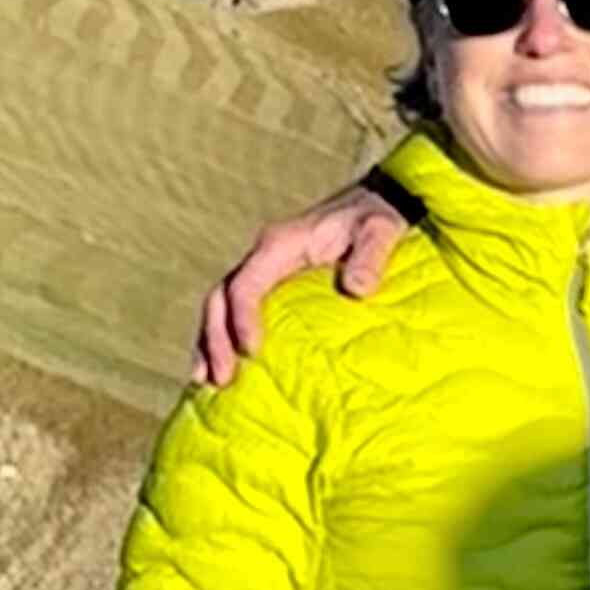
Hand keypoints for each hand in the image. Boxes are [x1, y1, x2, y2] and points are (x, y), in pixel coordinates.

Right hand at [190, 184, 410, 383]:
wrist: (374, 205)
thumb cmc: (375, 219)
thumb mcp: (381, 230)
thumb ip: (370, 257)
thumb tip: (356, 289)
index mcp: (281, 244)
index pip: (246, 284)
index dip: (242, 318)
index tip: (251, 352)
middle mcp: (263, 257)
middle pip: (220, 298)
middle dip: (215, 338)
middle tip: (219, 379)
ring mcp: (263, 272)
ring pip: (221, 308)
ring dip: (211, 344)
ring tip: (209, 384)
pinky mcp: (271, 286)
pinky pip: (238, 313)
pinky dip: (227, 341)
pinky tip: (227, 372)